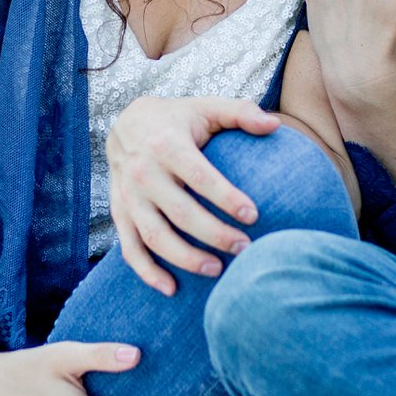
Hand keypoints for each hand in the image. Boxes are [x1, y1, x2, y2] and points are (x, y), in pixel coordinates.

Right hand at [107, 95, 275, 295]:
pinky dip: (147, 272)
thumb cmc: (177, 119)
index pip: (199, 177)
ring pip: (155, 236)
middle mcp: (143, 172)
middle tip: (245, 248)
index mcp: (167, 145)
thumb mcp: (205, 107)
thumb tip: (275, 125)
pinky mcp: (120, 213)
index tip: (253, 216)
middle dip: (214, 234)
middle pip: (180, 212)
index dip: (225, 198)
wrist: (125, 123)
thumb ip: (240, 112)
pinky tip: (172, 289)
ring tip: (217, 270)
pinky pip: (130, 248)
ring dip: (185, 258)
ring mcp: (129, 196)